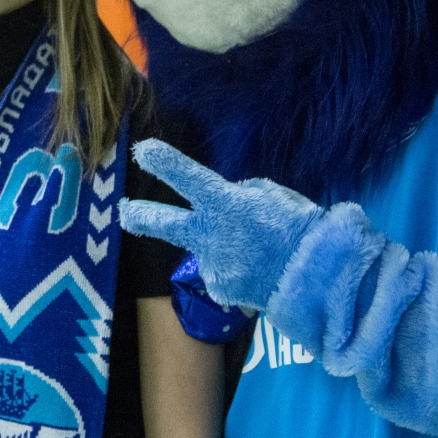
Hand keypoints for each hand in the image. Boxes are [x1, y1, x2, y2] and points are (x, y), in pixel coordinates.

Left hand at [119, 139, 324, 309]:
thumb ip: (241, 195)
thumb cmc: (299, 228)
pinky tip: (254, 270)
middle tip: (124, 212)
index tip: (142, 150)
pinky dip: (233, 269)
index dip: (163, 162)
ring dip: (219, 248)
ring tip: (252, 253)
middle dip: (139, 216)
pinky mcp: (218, 288)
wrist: (314, 278)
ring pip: (204, 249)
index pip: (187, 176)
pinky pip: (220, 272)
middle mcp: (210, 233)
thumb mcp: (271, 196)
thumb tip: (229, 197)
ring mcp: (211, 263)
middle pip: (163, 223)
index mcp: (225, 202)